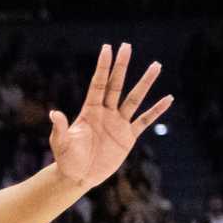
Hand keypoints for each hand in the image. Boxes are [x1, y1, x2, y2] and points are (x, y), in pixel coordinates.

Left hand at [49, 44, 171, 190]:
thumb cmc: (66, 159)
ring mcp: (118, 123)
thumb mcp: (61, 143)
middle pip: (116, 84)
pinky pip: (145, 120)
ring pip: (134, 98)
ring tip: (156, 65)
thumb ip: (60, 128)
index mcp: (90, 110)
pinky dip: (156, 110)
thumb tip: (54, 113)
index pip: (99, 84)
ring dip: (145, 83)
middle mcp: (106, 112)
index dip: (103, 67)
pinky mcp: (128, 136)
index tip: (108, 48)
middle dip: (121, 66)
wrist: (78, 176)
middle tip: (127, 46)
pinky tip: (168, 99)